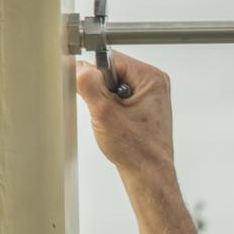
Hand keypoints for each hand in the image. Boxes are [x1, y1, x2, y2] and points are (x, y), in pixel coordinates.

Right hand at [76, 52, 196, 233]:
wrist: (149, 175)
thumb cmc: (136, 150)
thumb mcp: (104, 113)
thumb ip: (88, 84)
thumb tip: (78, 66)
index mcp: (151, 78)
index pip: (110, 59)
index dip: (96, 77)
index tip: (95, 96)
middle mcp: (155, 83)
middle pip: (112, 71)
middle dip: (101, 91)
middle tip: (108, 114)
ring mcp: (151, 95)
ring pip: (113, 86)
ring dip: (106, 102)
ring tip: (115, 123)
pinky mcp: (145, 106)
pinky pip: (119, 98)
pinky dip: (112, 110)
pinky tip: (118, 125)